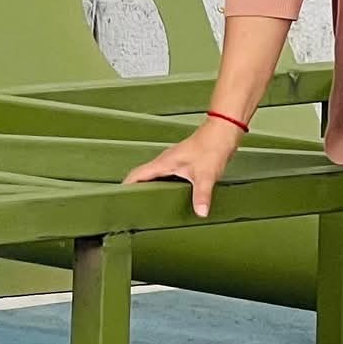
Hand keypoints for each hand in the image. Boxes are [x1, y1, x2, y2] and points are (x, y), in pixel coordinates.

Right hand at [122, 120, 242, 218]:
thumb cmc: (212, 147)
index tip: (118, 201)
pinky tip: (170, 198)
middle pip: (142, 178)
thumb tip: (200, 212)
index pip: (136, 175)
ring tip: (147, 207)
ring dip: (149, 189)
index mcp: (163, 163)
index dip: (125, 187)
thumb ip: (201, 195)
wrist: (223, 131)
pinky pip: (166, 177)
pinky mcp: (182, 164)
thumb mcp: (206, 174)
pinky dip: (163, 187)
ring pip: (155, 178)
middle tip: (131, 209)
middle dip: (135, 192)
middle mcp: (165, 162)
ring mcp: (173, 162)